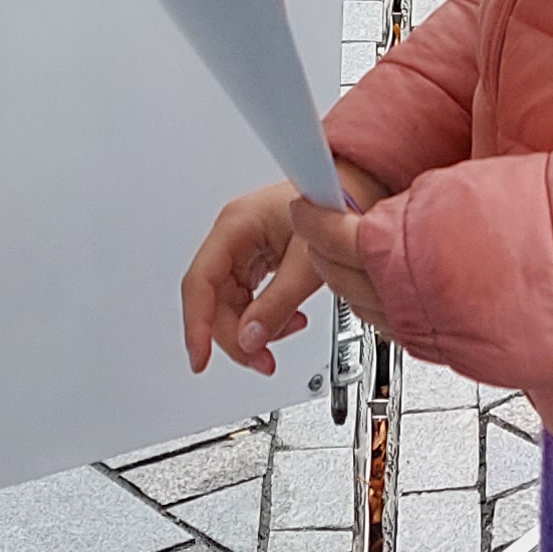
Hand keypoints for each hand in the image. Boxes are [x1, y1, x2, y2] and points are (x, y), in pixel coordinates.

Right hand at [178, 172, 389, 375]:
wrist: (357, 191)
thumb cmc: (336, 207)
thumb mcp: (307, 264)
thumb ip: (277, 305)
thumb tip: (249, 340)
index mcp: (236, 224)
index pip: (201, 281)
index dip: (196, 324)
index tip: (199, 358)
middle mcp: (234, 235)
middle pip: (214, 298)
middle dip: (235, 335)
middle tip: (261, 360)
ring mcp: (244, 248)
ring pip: (230, 303)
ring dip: (252, 329)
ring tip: (286, 332)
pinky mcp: (257, 259)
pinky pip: (247, 297)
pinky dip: (264, 316)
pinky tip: (288, 320)